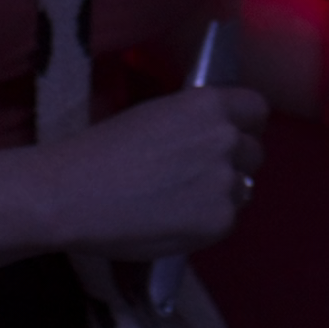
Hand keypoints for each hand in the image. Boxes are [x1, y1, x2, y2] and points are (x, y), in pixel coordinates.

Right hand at [46, 85, 269, 262]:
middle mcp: (226, 139)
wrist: (72, 194)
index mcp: (208, 105)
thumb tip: (210, 138)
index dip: (243, 125)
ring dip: (221, 194)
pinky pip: (226, 220)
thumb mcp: (153, 116)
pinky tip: (172, 221)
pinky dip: (206, 223)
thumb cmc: (99, 150)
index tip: (228, 135)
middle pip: (253, 152)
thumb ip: (192, 125)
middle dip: (232, 162)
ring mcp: (226, 182)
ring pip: (242, 189)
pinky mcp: (219, 222)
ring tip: (180, 202)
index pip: (257, 110)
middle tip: (196, 175)